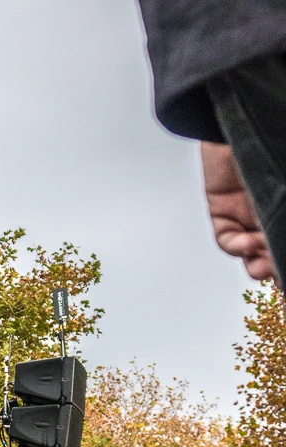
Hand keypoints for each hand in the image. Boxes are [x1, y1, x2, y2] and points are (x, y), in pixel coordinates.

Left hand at [202, 142, 277, 282]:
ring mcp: (248, 211)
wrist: (249, 115)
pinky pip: (227, 239)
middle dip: (281, 269)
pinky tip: (249, 242)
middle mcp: (274, 209)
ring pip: (252, 252)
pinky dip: (238, 246)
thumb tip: (285, 260)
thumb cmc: (276, 139)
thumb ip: (285, 212)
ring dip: (261, 264)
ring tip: (267, 266)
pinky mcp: (222, 207)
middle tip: (284, 277)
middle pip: (276, 251)